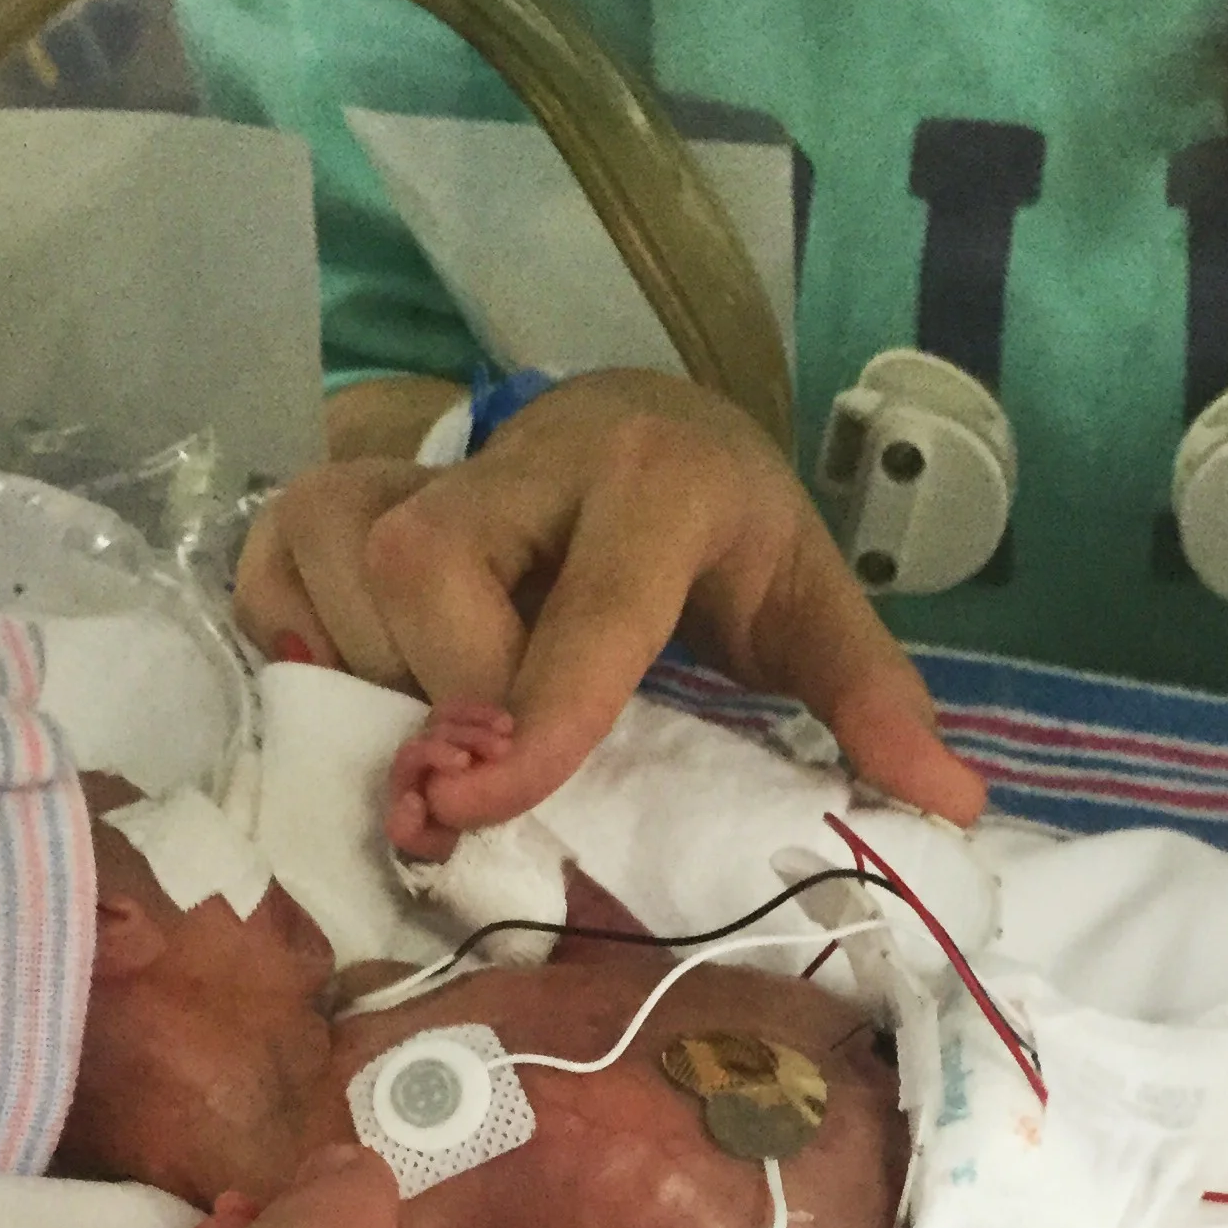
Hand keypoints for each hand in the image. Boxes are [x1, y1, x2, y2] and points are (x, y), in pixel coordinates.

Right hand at [237, 369, 985, 832]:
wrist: (639, 421)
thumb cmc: (721, 532)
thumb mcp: (805, 598)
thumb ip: (867, 694)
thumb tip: (952, 806)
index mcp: (656, 479)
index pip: (586, 610)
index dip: (533, 717)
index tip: (481, 806)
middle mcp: (525, 455)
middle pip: (424, 576)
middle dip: (442, 693)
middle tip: (481, 767)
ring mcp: (420, 460)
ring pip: (341, 574)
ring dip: (378, 678)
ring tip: (443, 710)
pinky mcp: (341, 482)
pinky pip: (275, 577)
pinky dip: (302, 642)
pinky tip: (367, 671)